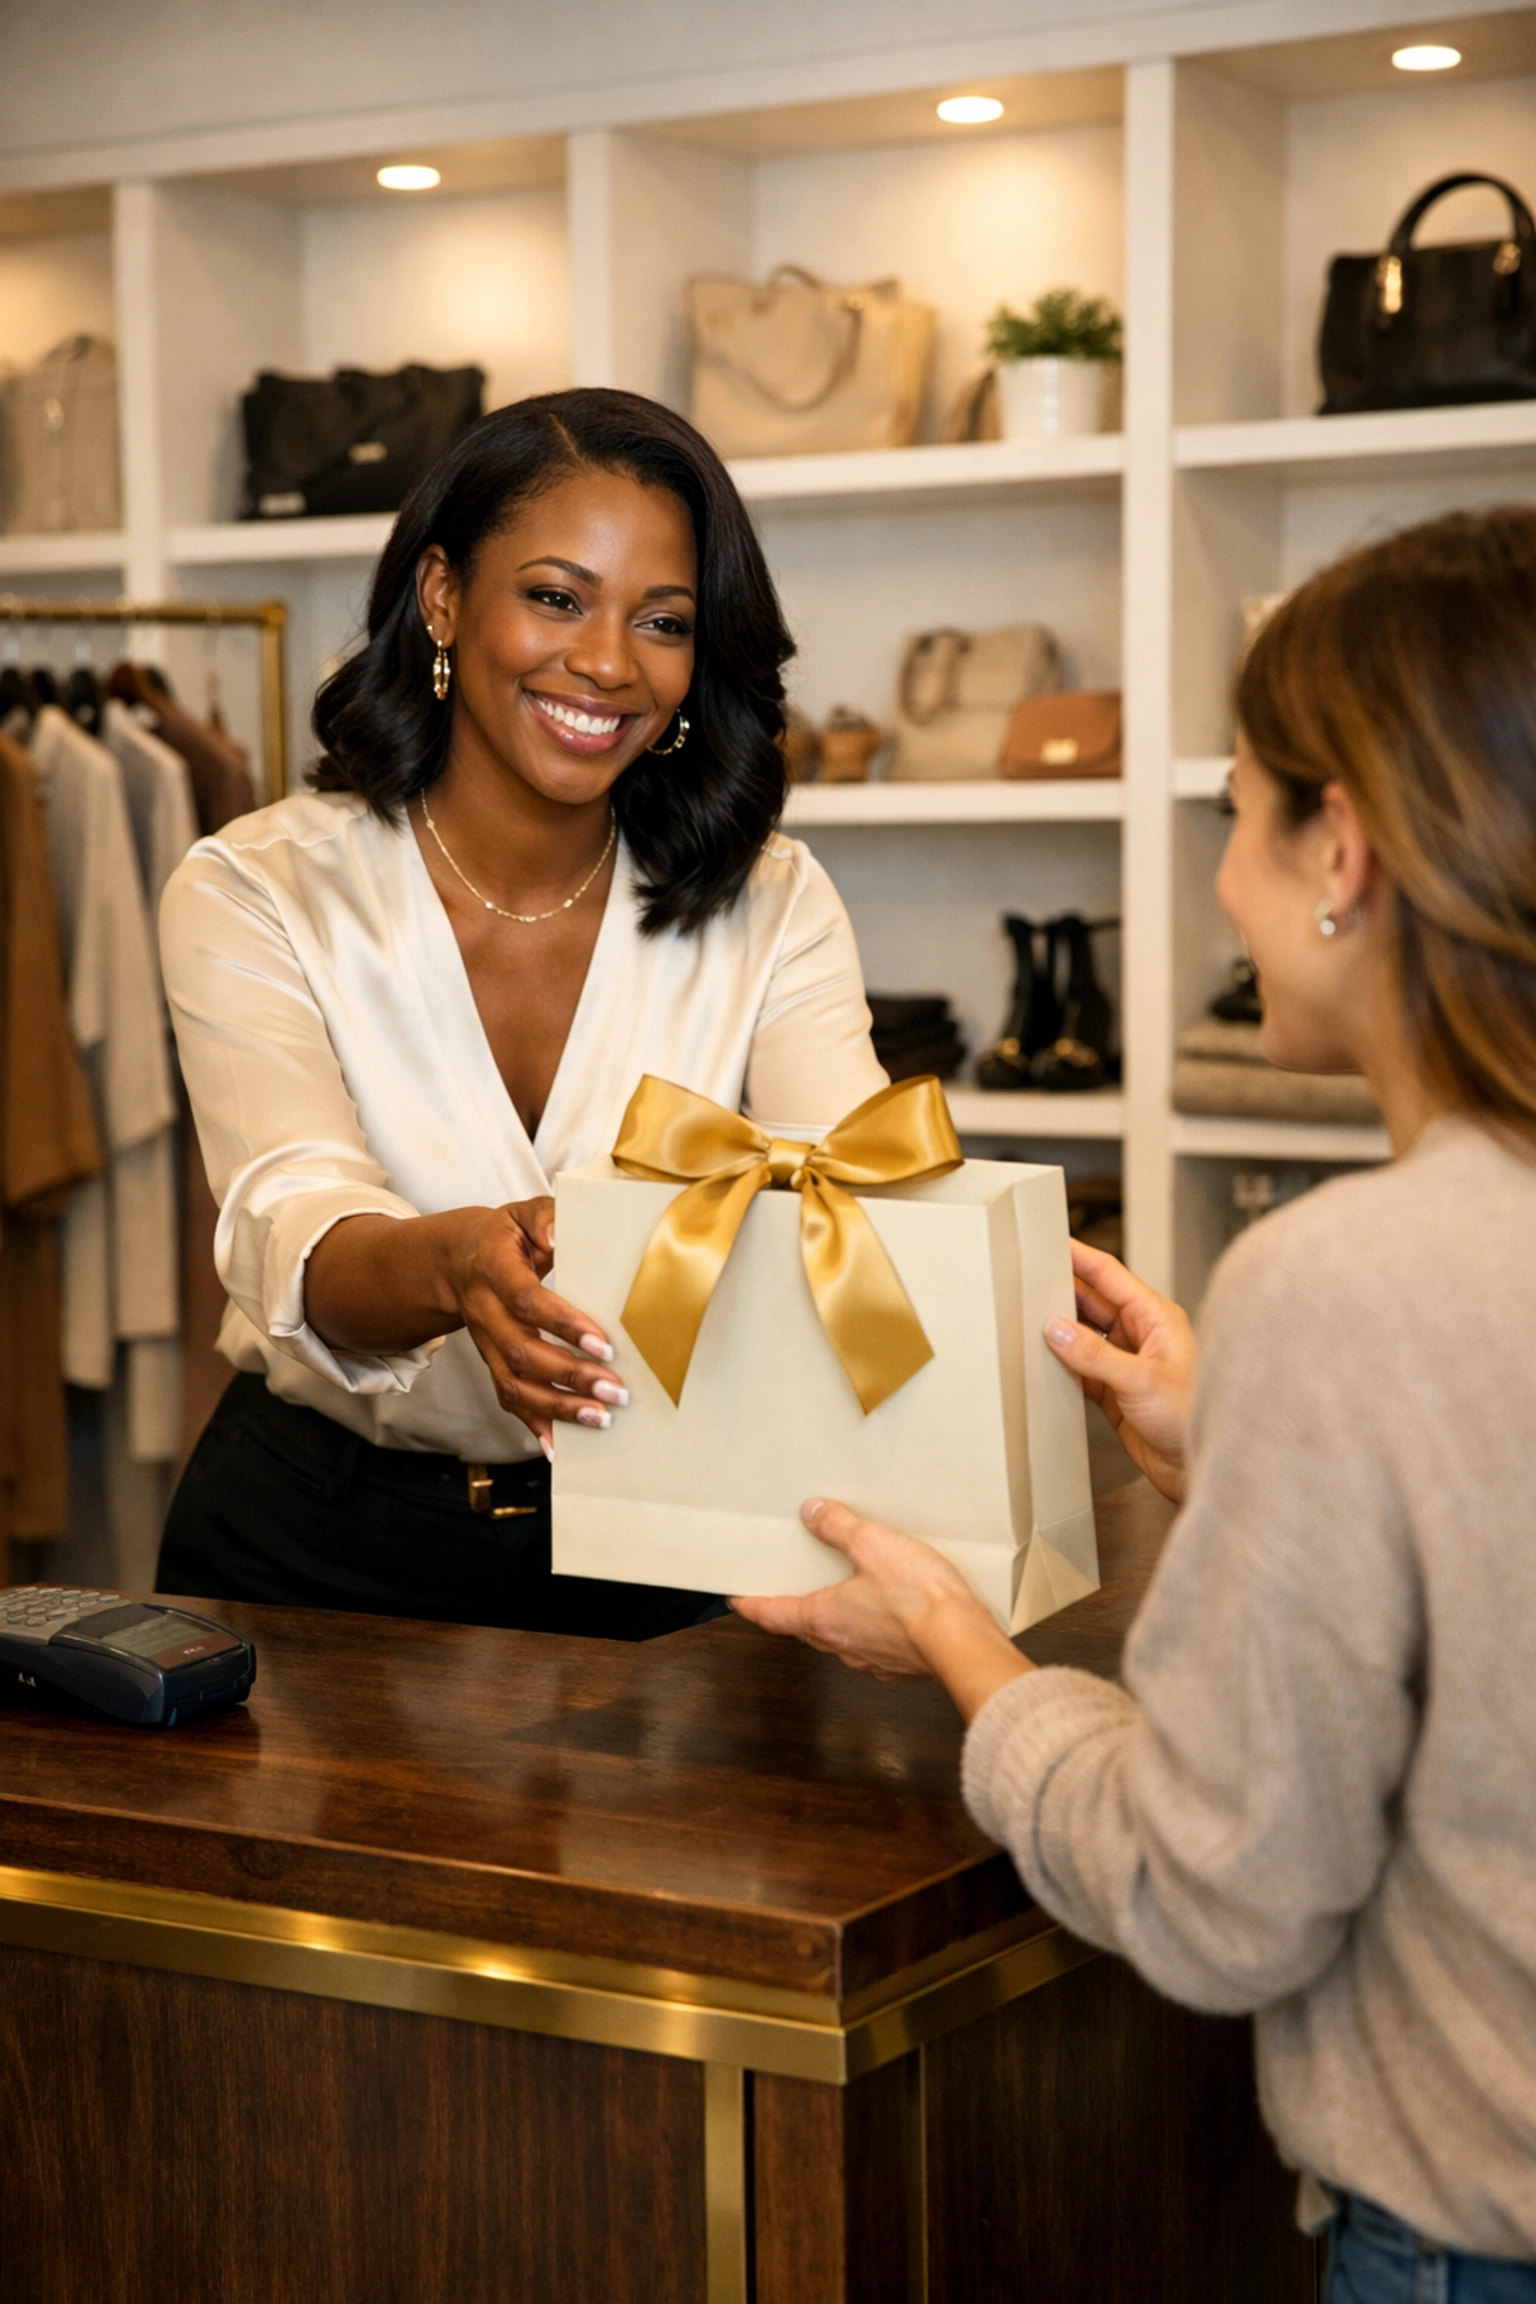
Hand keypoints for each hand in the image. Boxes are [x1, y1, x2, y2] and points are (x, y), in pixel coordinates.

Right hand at [444, 1197, 625, 1456]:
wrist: (456, 1260)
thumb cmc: (505, 1235)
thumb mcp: (523, 1212)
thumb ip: (545, 1217)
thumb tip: (558, 1235)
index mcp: (493, 1270)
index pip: (528, 1302)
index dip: (564, 1325)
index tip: (604, 1345)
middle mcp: (484, 1312)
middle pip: (522, 1353)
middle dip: (570, 1376)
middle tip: (615, 1392)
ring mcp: (485, 1343)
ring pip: (513, 1384)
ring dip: (557, 1407)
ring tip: (600, 1419)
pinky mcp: (490, 1362)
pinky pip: (507, 1398)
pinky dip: (533, 1425)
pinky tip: (559, 1446)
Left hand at [730, 1500, 1030, 1722]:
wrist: (964, 1643)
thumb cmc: (918, 1599)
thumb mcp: (873, 1545)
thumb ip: (839, 1527)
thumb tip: (812, 1513)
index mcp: (825, 1619)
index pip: (774, 1614)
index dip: (752, 1605)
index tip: (737, 1600)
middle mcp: (843, 1645)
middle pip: (805, 1629)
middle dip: (793, 1610)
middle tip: (787, 1591)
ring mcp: (872, 1660)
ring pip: (840, 1639)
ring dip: (834, 1620)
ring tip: (840, 1595)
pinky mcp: (902, 1665)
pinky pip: (874, 1646)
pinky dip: (869, 1630)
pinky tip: (885, 1613)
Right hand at [1045, 1240, 1195, 1503]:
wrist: (1197, 1470)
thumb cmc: (1192, 1418)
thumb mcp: (1141, 1380)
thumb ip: (1094, 1354)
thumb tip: (1055, 1329)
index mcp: (1157, 1318)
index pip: (1111, 1277)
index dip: (1081, 1258)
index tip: (1053, 1242)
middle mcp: (1142, 1336)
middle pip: (1094, 1303)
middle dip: (1063, 1291)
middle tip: (1028, 1280)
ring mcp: (1127, 1364)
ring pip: (1085, 1336)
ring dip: (1060, 1330)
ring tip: (1027, 1317)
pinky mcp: (1116, 1393)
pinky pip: (1081, 1369)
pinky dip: (1062, 1364)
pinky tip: (1042, 1360)